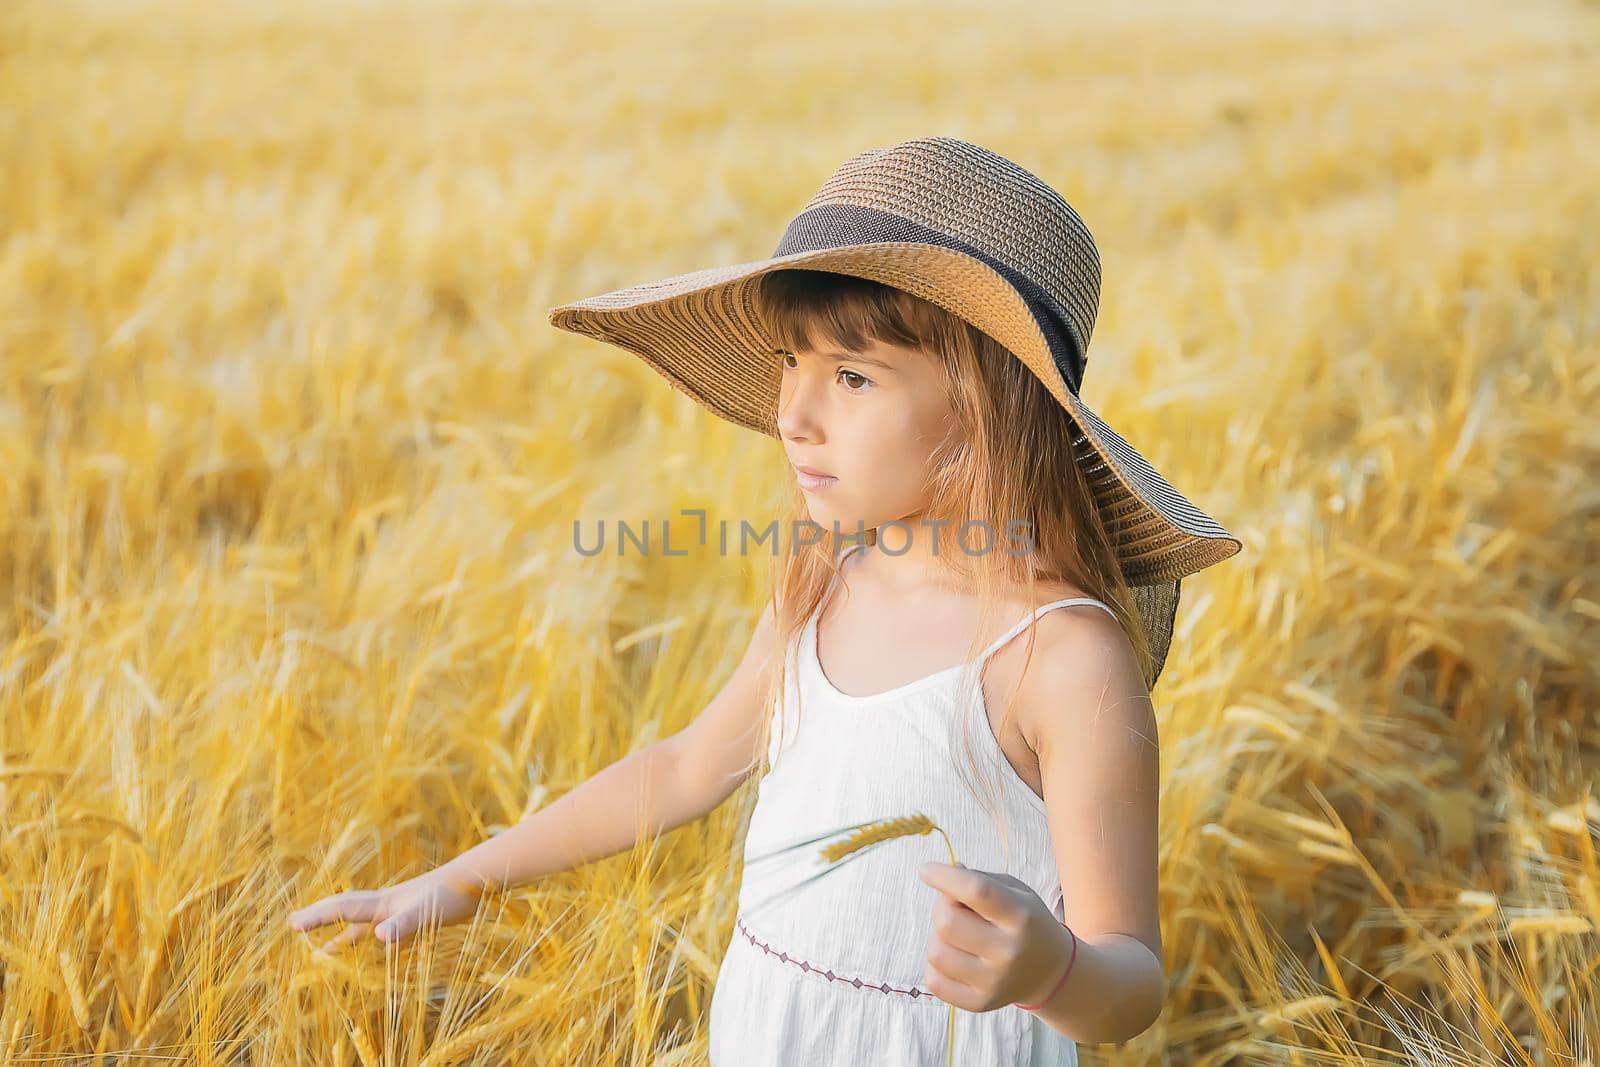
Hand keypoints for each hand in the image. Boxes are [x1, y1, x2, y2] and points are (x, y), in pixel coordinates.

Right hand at [287, 868, 485, 954]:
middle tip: (292, 924)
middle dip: (319, 919)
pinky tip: (375, 947)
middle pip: (345, 911)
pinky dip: (371, 940)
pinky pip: (382, 932)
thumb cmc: (452, 895)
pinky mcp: (414, 918)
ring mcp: (399, 911)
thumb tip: (379, 938)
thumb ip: (403, 925)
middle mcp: (386, 905)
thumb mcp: (427, 913)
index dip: (317, 916)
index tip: (291, 924)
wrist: (477, 880)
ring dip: (341, 937)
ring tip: (323, 951)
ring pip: (362, 925)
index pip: (342, 908)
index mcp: (383, 904)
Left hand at [917, 862, 1073, 1011]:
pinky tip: (955, 956)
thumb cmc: (1027, 923)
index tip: (927, 870)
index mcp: (1020, 916)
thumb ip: (981, 879)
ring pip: (936, 952)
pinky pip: (934, 980)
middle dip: (942, 907)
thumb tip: (945, 873)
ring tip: (958, 935)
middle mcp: (1008, 952)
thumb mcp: (1017, 892)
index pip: (977, 891)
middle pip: (947, 923)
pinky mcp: (979, 1003)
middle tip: (953, 906)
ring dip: (939, 937)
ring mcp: (993, 982)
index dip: (946, 877)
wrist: (1051, 972)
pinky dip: (936, 965)